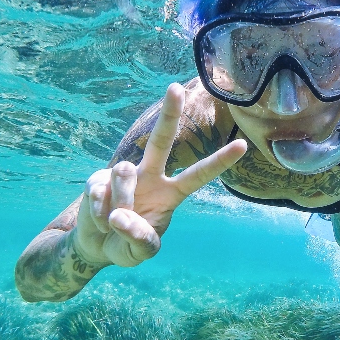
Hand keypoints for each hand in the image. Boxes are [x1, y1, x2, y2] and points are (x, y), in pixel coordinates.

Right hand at [72, 83, 246, 266]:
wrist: (96, 246)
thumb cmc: (127, 245)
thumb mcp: (141, 251)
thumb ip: (139, 238)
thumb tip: (121, 216)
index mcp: (171, 193)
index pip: (199, 175)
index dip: (220, 161)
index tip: (243, 145)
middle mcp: (150, 176)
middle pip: (161, 141)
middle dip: (169, 114)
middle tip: (176, 88)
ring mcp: (123, 175)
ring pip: (125, 173)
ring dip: (121, 202)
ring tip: (115, 221)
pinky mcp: (97, 179)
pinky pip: (100, 192)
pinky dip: (100, 214)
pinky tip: (100, 220)